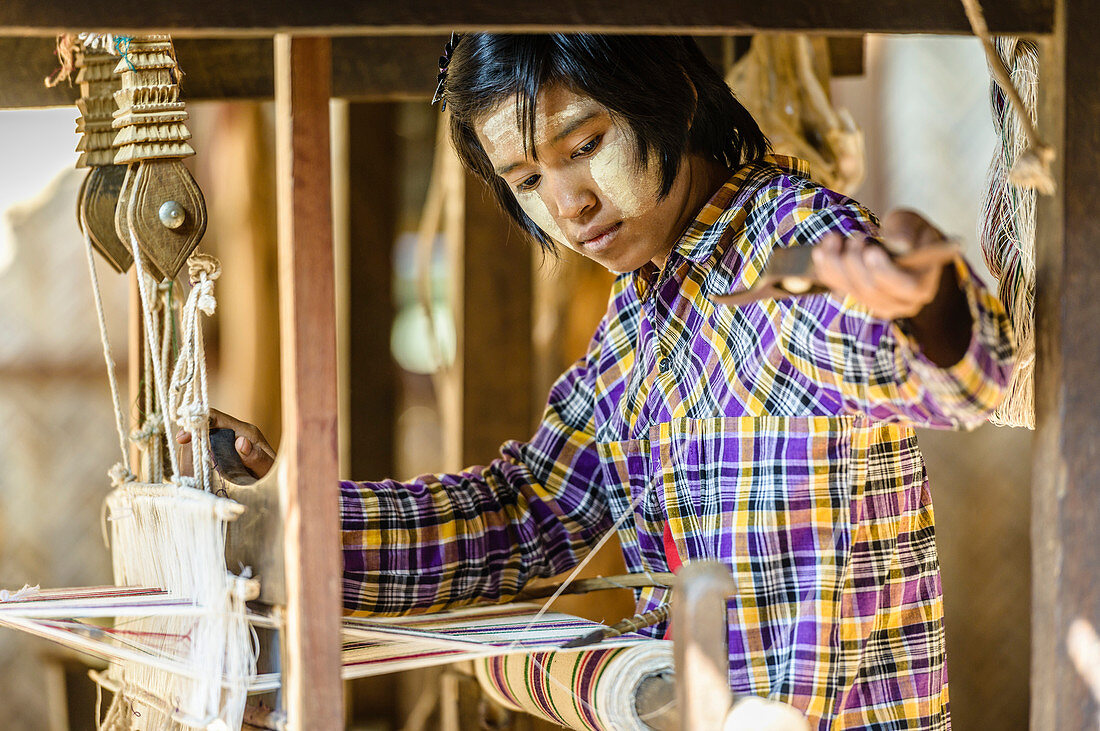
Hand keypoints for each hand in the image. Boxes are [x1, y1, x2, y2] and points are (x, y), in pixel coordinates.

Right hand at [176, 408, 275, 478]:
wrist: (279, 482)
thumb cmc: (274, 474)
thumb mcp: (267, 468)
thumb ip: (256, 457)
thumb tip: (240, 441)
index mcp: (246, 432)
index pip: (219, 418)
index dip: (201, 420)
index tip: (187, 431)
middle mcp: (236, 433)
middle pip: (209, 424)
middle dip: (193, 429)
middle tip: (181, 439)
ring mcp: (230, 442)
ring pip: (206, 435)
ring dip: (194, 441)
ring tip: (183, 447)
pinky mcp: (226, 452)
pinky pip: (208, 446)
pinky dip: (198, 450)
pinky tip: (191, 458)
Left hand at [811, 209, 956, 320]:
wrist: (900, 246)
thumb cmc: (911, 234)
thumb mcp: (914, 224)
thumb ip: (906, 231)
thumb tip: (897, 243)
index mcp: (923, 285)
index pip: (907, 287)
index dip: (885, 271)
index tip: (871, 250)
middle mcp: (901, 302)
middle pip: (871, 290)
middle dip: (856, 262)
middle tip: (855, 237)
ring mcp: (877, 305)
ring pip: (851, 291)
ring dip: (836, 264)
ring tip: (834, 239)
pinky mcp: (857, 299)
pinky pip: (837, 288)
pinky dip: (825, 269)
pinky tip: (821, 251)